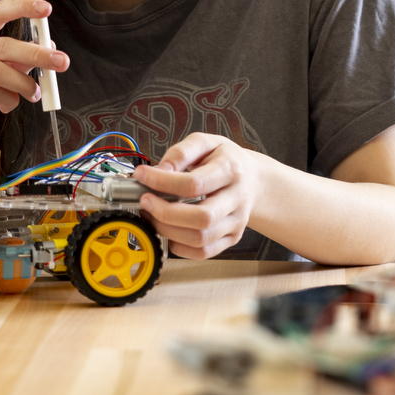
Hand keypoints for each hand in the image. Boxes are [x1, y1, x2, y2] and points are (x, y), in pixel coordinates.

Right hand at [0, 0, 68, 142]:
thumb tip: (50, 47)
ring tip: (35, 93)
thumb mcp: (4, 72)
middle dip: (35, 54)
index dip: (21, 7)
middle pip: (1, 45)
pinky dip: (8, 100)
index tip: (46, 8)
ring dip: (24, 83)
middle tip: (61, 61)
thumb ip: (23, 59)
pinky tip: (10, 105)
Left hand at [134, 133, 261, 258]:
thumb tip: (160, 170)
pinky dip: (180, 247)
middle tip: (146, 201)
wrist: (252, 178)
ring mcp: (237, 221)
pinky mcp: (232, 237)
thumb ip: (182, 152)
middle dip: (165, 213)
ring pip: (201, 238)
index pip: (194, 183)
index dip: (162, 182)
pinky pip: (204, 252)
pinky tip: (169, 231)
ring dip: (168, 230)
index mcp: (231, 170)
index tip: (142, 176)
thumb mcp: (206, 142)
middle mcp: (237, 198)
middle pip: (202, 217)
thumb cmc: (225, 160)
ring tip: (153, 216)